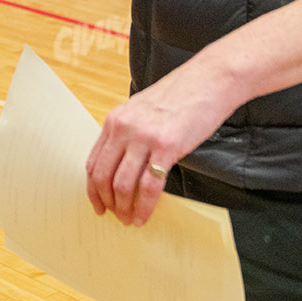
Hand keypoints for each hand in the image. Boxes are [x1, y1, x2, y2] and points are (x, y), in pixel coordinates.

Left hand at [84, 62, 240, 225]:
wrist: (209, 80)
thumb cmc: (180, 96)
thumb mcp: (142, 110)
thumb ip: (128, 133)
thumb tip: (122, 164)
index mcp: (115, 120)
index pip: (93, 162)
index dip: (92, 188)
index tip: (97, 204)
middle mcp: (124, 128)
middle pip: (102, 176)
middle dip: (106, 202)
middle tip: (114, 217)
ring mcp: (144, 137)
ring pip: (122, 184)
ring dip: (124, 208)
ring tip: (129, 220)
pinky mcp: (167, 147)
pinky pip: (149, 186)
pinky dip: (144, 207)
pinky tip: (144, 216)